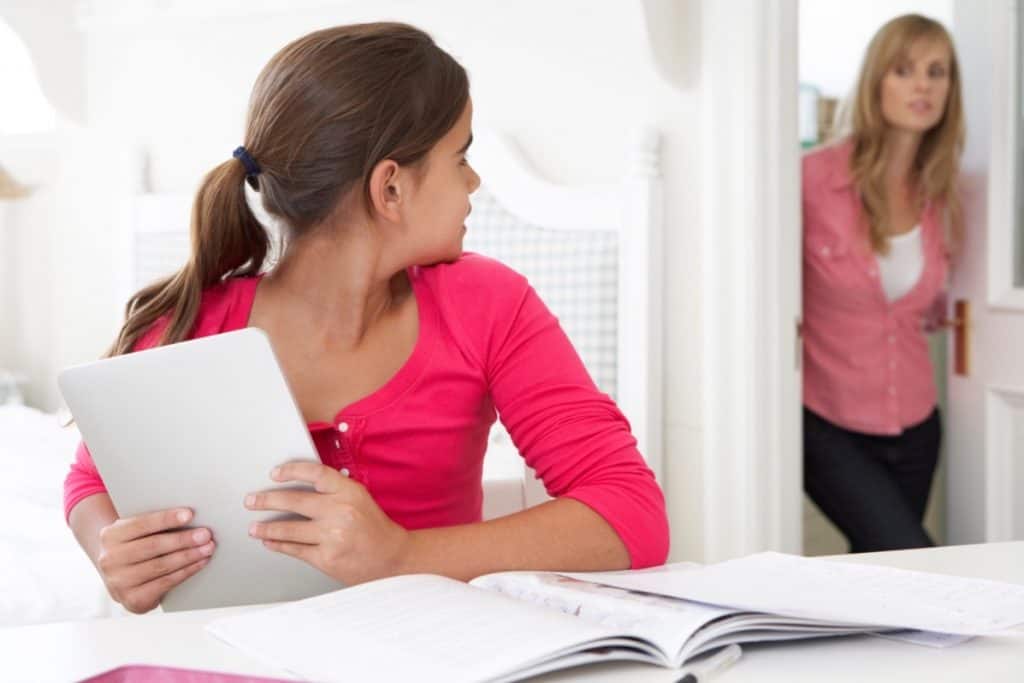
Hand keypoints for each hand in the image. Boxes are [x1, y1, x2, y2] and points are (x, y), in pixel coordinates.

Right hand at [95, 508, 214, 613]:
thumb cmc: (136, 548)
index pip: (142, 524)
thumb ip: (153, 525)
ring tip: (208, 548)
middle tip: (205, 534)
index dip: (166, 519)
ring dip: (189, 556)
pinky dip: (186, 571)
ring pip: (161, 565)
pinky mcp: (132, 600)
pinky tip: (199, 563)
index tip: (189, 514)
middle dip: (183, 539)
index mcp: (111, 536)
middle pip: (153, 546)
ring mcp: (119, 582)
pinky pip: (165, 583)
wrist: (121, 579)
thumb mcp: (135, 533)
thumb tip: (189, 516)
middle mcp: (110, 559)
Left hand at [245, 462, 410, 584]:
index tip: (275, 473)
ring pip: (289, 529)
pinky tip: (270, 543)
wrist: (392, 558)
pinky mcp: (326, 559)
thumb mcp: (359, 498)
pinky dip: (279, 546)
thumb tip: (297, 485)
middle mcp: (340, 511)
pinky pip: (295, 550)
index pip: (314, 472)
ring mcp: (332, 536)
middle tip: (251, 501)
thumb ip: (333, 490)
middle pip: (294, 500)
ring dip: (266, 528)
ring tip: (254, 527)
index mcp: (349, 491)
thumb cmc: (374, 528)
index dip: (291, 470)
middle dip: (267, 500)